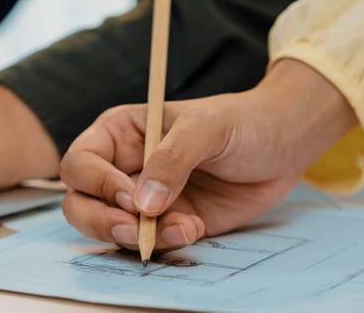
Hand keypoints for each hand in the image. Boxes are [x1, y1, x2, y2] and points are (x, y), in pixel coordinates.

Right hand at [60, 59, 356, 252]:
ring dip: (136, 237)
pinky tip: (193, 228)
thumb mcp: (207, 127)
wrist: (283, 145)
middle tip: (134, 229)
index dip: (97, 183)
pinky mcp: (168, 222)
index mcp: (118, 134)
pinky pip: (150, 243)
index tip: (130, 196)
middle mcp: (122, 168)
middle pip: (80, 203)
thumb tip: (143, 203)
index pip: (80, 163)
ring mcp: (143, 199)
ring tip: (178, 228)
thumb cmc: (241, 121)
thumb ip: (172, 159)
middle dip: (102, 221)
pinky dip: (167, 243)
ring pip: (109, 229)